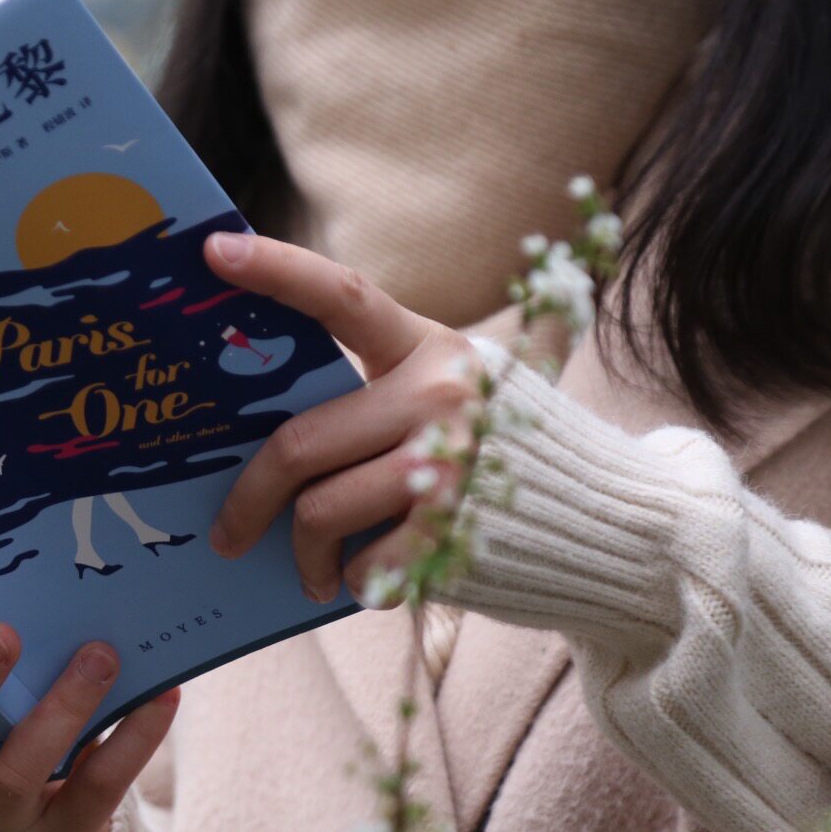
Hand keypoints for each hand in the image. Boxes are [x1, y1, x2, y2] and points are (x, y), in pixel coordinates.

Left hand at [202, 231, 485, 604]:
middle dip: (247, 499)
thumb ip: (379, 400)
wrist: (617, 527)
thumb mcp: (456, 400)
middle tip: (226, 534)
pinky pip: (358, 563)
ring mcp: (448, 462)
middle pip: (298, 443)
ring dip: (303, 556)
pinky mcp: (454, 532)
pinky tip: (372, 579)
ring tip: (313, 571)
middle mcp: (441, 394)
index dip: (275, 270)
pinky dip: (352, 581)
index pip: (341, 297)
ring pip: (317, 510)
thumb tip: (266, 437)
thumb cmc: (507, 462)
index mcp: (433, 348)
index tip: (213, 249)